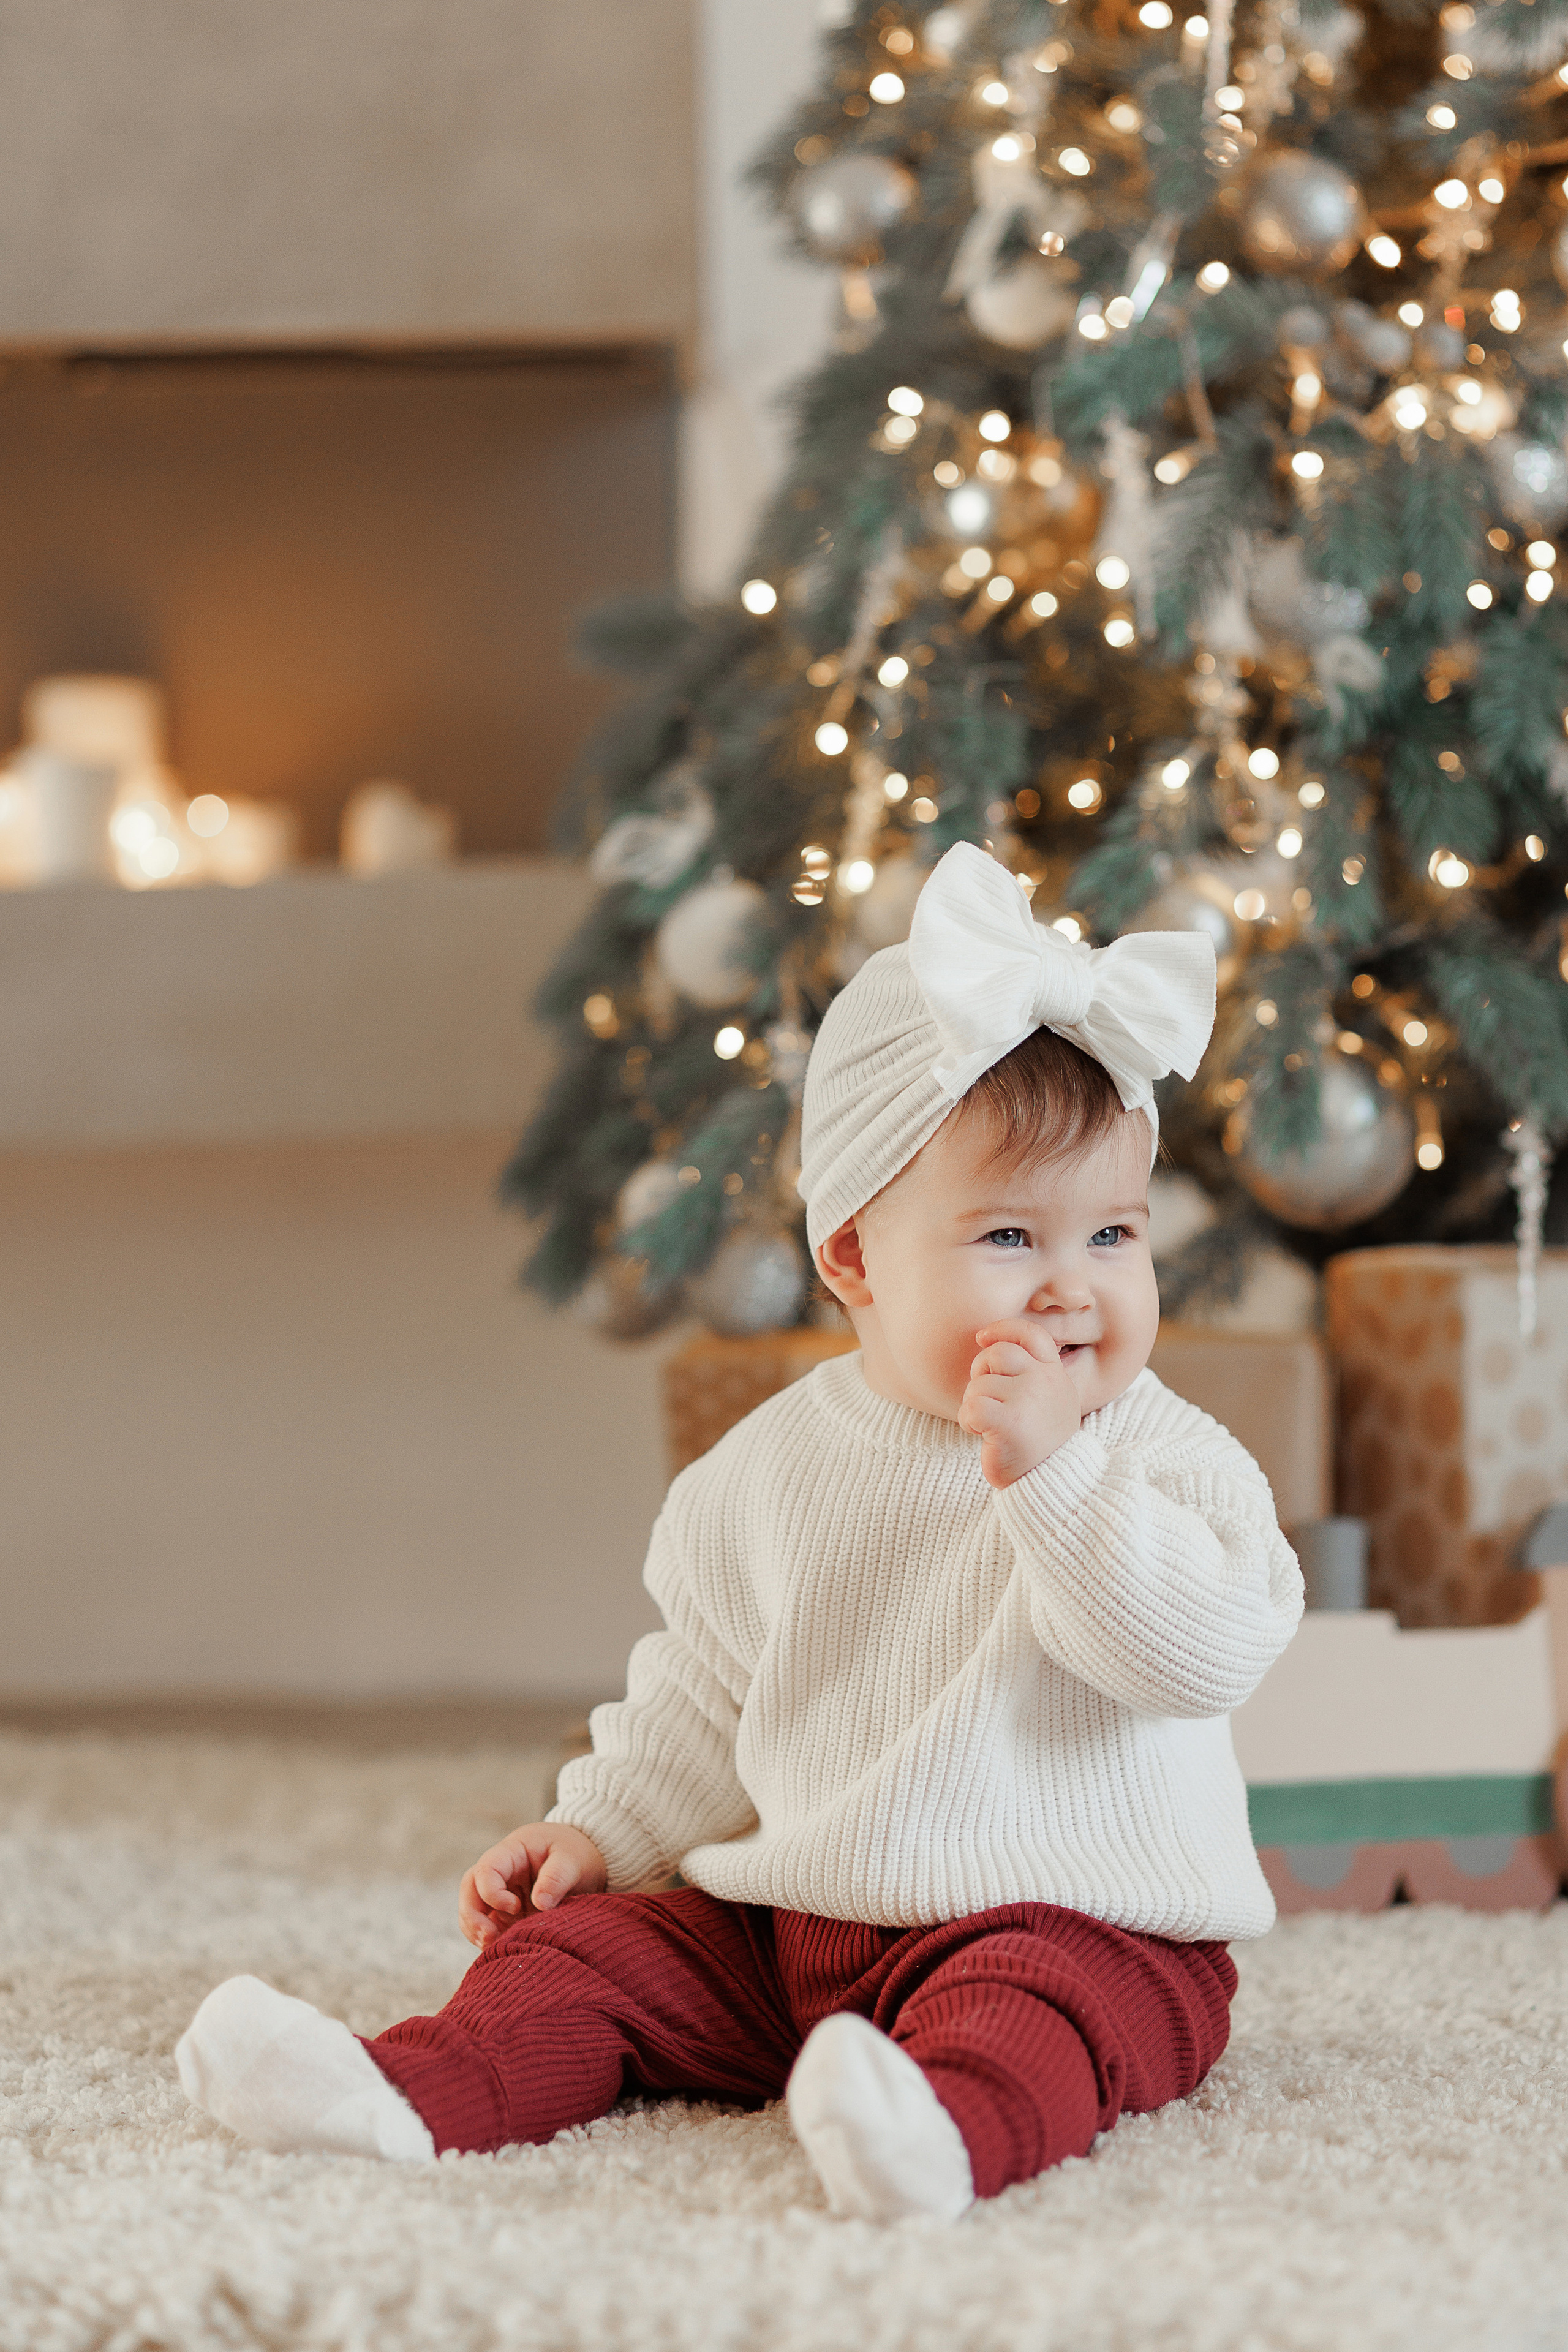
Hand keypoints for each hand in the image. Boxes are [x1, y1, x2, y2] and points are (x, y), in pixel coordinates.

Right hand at [458, 1822, 607, 1947]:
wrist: (586, 1862)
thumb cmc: (576, 1854)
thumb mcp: (572, 1859)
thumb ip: (557, 1877)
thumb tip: (541, 1903)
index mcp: (513, 1851)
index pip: (486, 1869)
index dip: (492, 1892)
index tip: (515, 1907)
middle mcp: (501, 1873)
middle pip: (470, 1890)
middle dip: (472, 1917)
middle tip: (488, 1938)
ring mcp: (502, 1894)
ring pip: (473, 1911)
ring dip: (476, 1932)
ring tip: (492, 1949)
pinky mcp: (507, 1915)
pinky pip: (488, 1928)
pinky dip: (489, 1941)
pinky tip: (501, 1953)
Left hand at [960, 1318, 1082, 1488]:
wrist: (1049, 1483)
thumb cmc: (1039, 1441)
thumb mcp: (1049, 1400)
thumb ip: (1032, 1372)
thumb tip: (990, 1342)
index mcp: (1055, 1374)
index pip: (1031, 1334)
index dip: (1003, 1329)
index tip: (982, 1338)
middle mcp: (1045, 1382)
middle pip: (996, 1354)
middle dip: (981, 1373)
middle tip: (987, 1399)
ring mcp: (1028, 1400)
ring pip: (978, 1385)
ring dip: (974, 1406)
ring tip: (992, 1427)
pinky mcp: (1008, 1423)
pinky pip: (970, 1408)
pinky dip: (968, 1423)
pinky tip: (983, 1435)